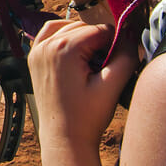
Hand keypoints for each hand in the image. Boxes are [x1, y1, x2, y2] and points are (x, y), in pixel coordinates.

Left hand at [28, 19, 138, 150]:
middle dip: (100, 41)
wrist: (64, 137)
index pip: (101, 30)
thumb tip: (131, 33)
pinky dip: (64, 36)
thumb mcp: (112, 85)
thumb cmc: (87, 116)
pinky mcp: (34, 58)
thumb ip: (125, 55)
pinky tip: (77, 51)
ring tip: (94, 59)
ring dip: (83, 37)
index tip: (120, 59)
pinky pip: (49, 33)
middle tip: (108, 64)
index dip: (116, 42)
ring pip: (67, 27)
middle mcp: (45, 45)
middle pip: (84, 27)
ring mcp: (37, 51)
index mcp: (63, 49)